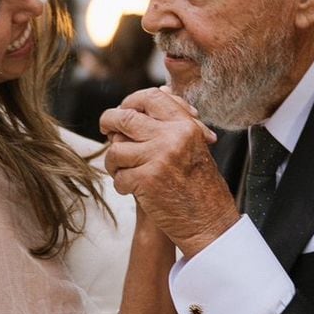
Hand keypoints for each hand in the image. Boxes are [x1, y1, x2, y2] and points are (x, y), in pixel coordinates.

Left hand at [101, 88, 238, 258]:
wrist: (209, 221)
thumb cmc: (200, 185)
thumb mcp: (195, 146)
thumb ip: (176, 121)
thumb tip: (158, 92)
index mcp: (185, 126)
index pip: (151, 97)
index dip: (131, 101)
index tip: (123, 110)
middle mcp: (172, 137)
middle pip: (125, 118)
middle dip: (109, 122)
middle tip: (105, 129)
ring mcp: (159, 158)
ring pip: (116, 150)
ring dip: (113, 162)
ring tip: (122, 170)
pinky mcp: (147, 180)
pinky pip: (119, 176)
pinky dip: (121, 184)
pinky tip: (132, 189)